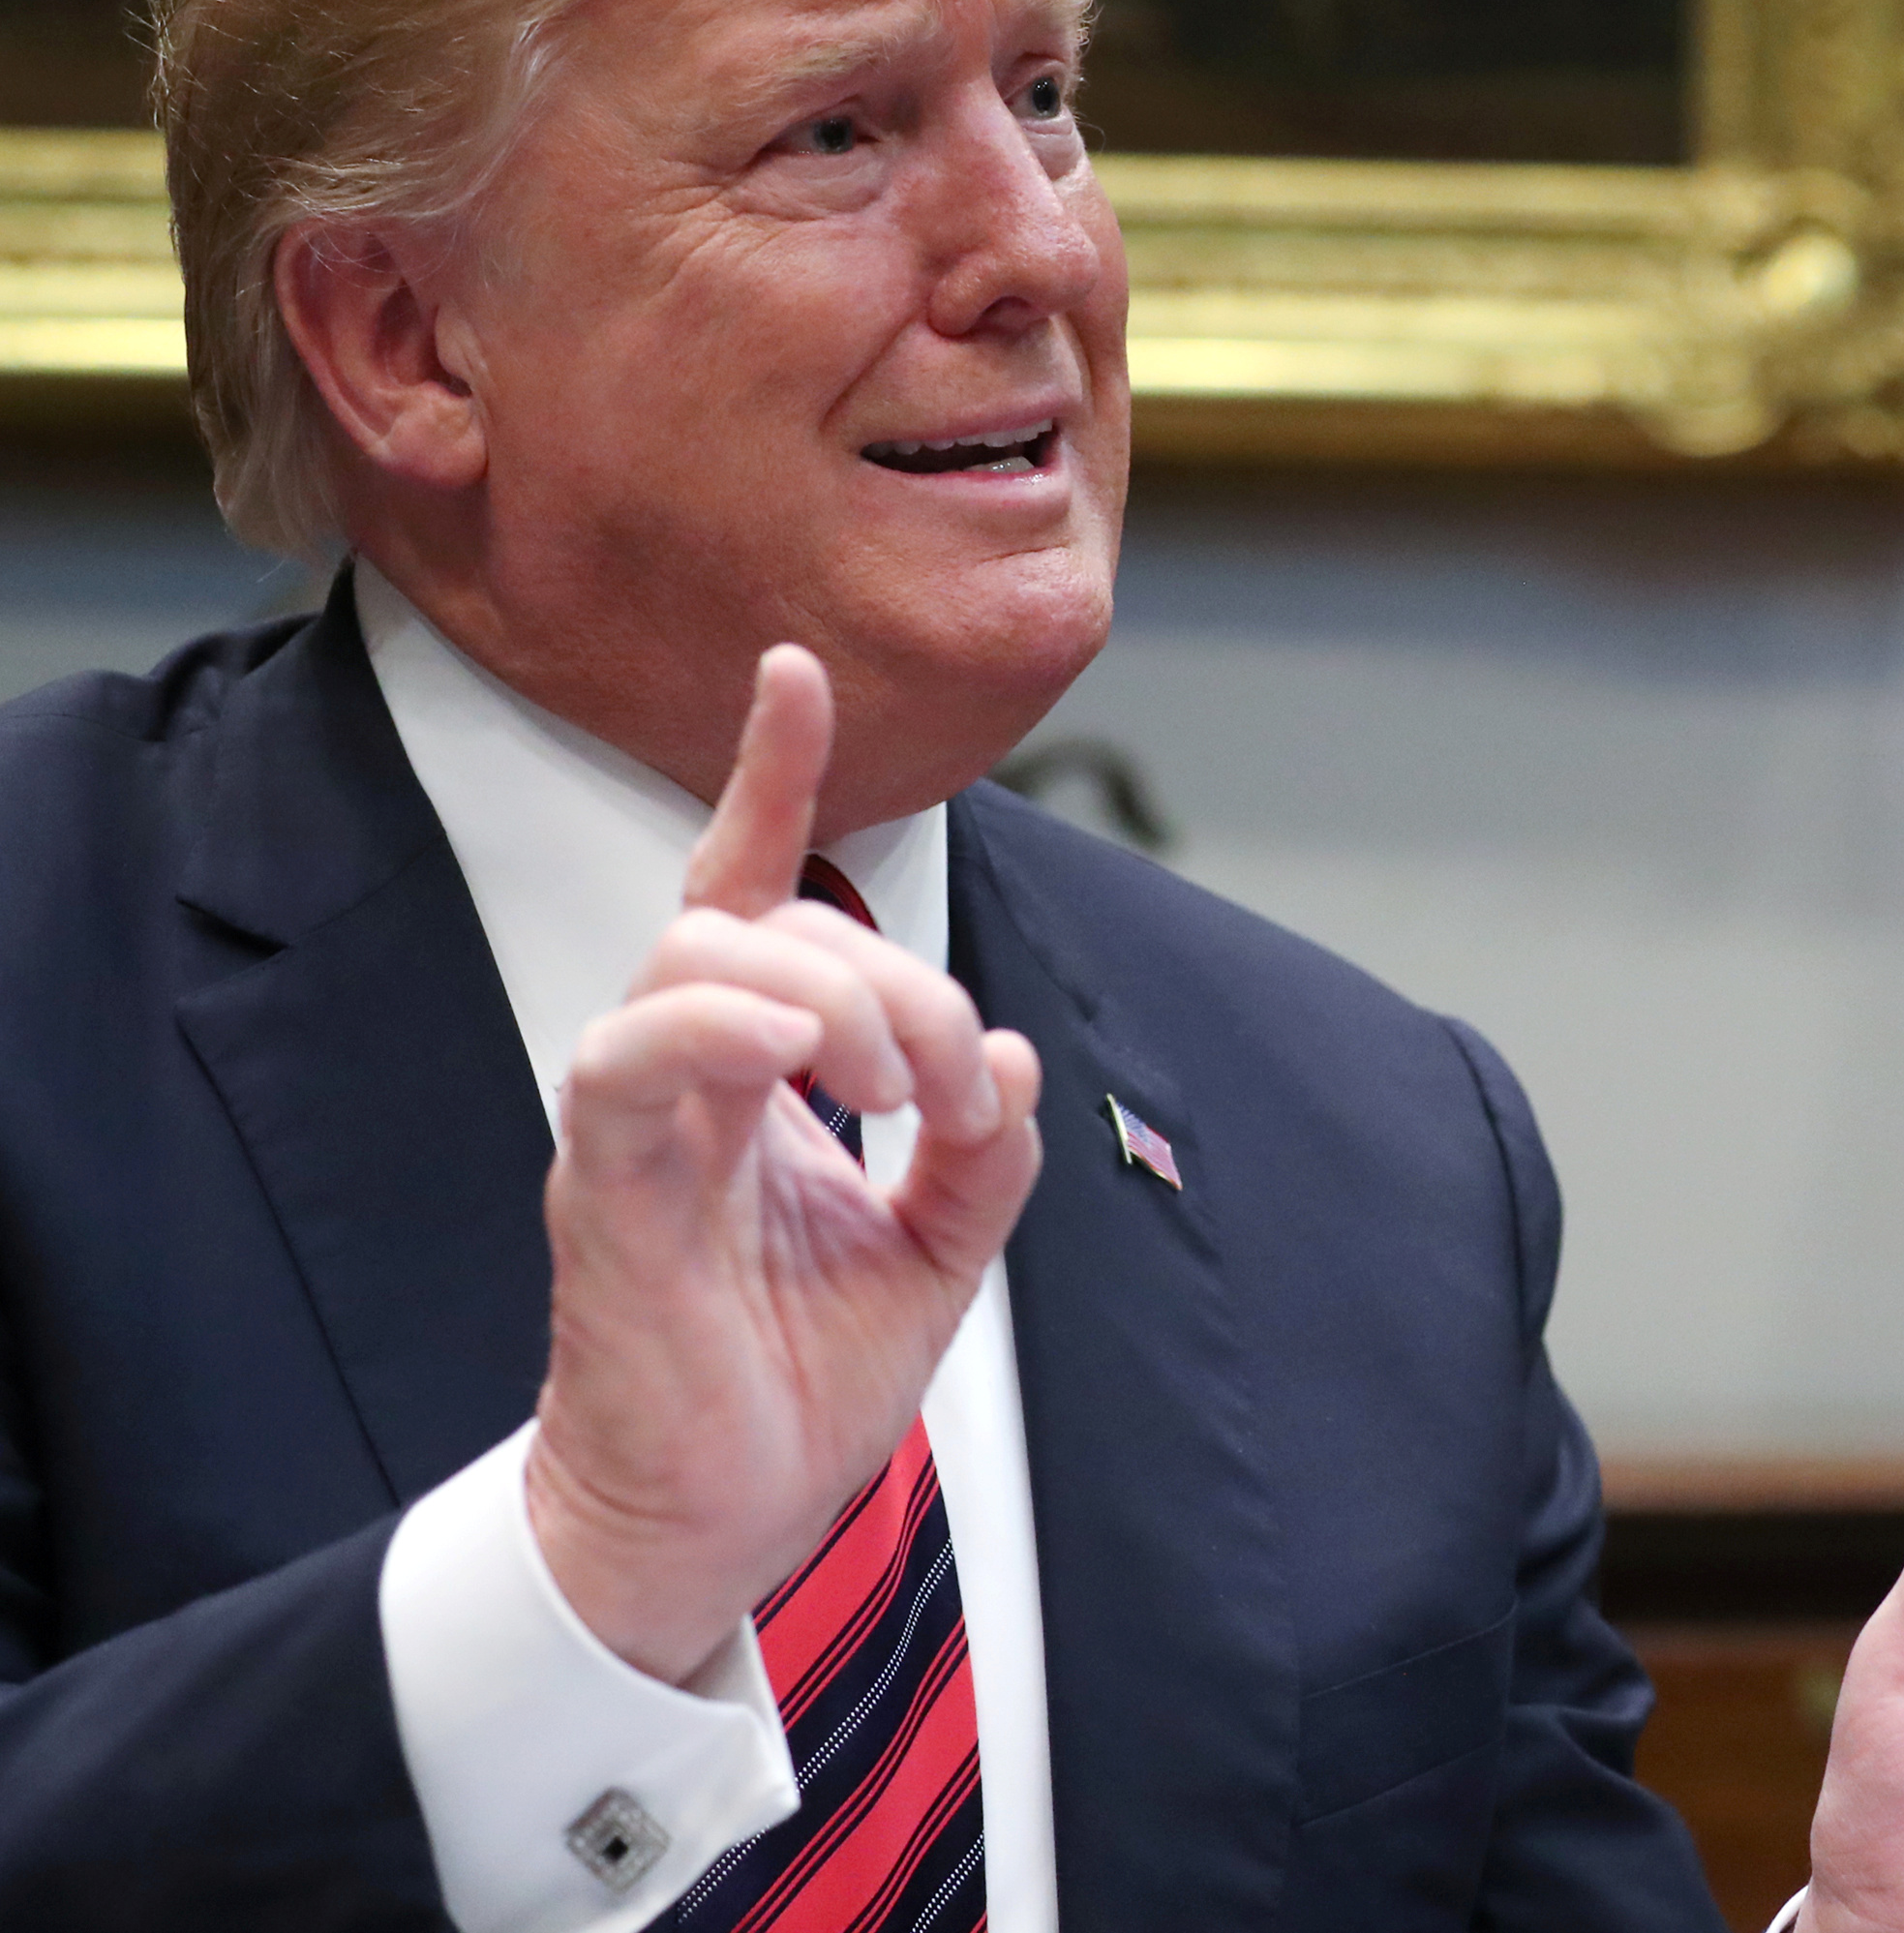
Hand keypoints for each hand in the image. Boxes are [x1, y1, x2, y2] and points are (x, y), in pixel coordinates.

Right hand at [523, 645, 1043, 1684]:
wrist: (721, 1526)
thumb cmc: (793, 1389)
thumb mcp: (935, 1259)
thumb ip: (980, 1157)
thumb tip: (1009, 1050)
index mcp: (752, 1078)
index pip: (748, 892)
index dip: (770, 777)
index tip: (796, 670)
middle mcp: (685, 1083)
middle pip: (757, 925)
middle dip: (888, 975)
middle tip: (952, 1085)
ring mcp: (635, 1131)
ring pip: (692, 964)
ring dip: (826, 993)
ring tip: (894, 1087)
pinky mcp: (602, 1196)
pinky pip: (624, 1067)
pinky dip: (715, 1033)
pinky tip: (798, 1063)